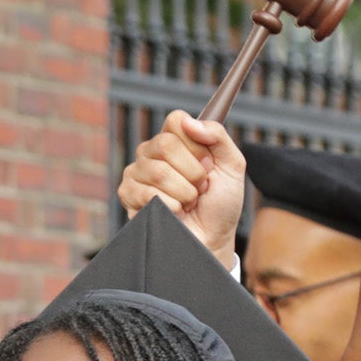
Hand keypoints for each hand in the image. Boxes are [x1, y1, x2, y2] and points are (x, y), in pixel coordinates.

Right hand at [116, 110, 244, 270]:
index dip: (195, 143)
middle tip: (200, 186)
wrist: (212, 239)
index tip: (207, 162)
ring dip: (184, 192)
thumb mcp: (233, 166)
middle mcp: (153, 153)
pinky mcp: (128, 195)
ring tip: (189, 201)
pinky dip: (171, 206)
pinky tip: (176, 212)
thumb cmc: (220, 205)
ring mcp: (137, 173)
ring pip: (157, 171)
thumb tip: (190, 122)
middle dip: (192, 171)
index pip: (175, 121)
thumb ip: (218, 136)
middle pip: (164, 143)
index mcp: (177, 141)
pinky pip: (147, 193)